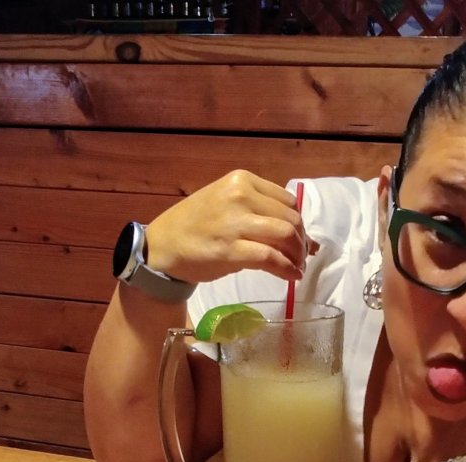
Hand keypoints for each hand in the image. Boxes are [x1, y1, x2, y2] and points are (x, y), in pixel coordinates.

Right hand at [144, 170, 312, 285]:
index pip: (287, 201)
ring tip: (297, 267)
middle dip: (301, 242)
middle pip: (290, 219)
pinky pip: (271, 257)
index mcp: (242, 180)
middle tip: (301, 258)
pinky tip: (292, 276)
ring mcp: (235, 223)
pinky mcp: (231, 250)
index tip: (299, 240)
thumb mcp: (226, 202)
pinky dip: (286, 268)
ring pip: (285, 235)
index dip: (298, 224)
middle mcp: (240, 196)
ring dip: (297, 255)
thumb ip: (257, 209)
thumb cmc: (196, 225)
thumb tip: (296, 231)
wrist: (164, 246)